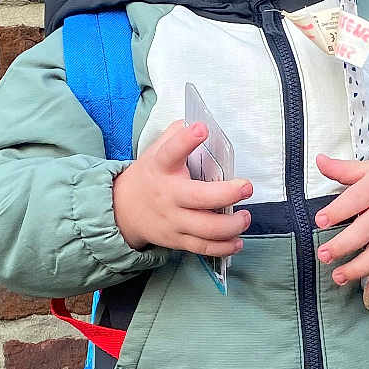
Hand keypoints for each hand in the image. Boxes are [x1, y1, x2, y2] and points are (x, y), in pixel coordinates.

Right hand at [113, 120, 252, 254]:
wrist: (122, 210)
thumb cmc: (150, 176)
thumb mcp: (155, 151)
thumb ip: (176, 135)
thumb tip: (199, 121)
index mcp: (161, 168)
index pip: (171, 152)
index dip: (186, 140)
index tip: (201, 128)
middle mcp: (168, 195)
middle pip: (198, 198)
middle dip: (226, 194)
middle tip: (246, 187)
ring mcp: (172, 220)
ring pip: (205, 228)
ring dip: (231, 225)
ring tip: (245, 217)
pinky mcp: (176, 239)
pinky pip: (203, 247)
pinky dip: (223, 247)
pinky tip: (237, 241)